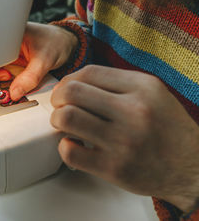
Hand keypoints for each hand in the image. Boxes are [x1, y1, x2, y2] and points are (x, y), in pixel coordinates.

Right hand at [0, 22, 77, 100]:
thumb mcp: (44, 60)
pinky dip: (8, 82)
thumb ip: (30, 77)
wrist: (67, 43)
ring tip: (12, 82)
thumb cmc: (56, 42)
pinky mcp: (12, 61)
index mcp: (8, 34)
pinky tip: (15, 81)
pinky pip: (4, 74)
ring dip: (1, 81)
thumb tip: (15, 93)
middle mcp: (4, 43)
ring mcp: (7, 53)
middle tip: (2, 88)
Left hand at [50, 65, 198, 212]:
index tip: (65, 89)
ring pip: (66, 118)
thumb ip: (117, 84)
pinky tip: (74, 144)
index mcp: (143, 88)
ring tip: (64, 124)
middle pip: (72, 92)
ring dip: (57, 120)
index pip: (89, 72)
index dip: (69, 80)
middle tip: (60, 106)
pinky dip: (65, 146)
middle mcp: (133, 111)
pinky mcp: (115, 168)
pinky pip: (70, 152)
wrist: (192, 167)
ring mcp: (123, 141)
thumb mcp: (153, 94)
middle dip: (57, 98)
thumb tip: (73, 83)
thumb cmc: (167, 129)